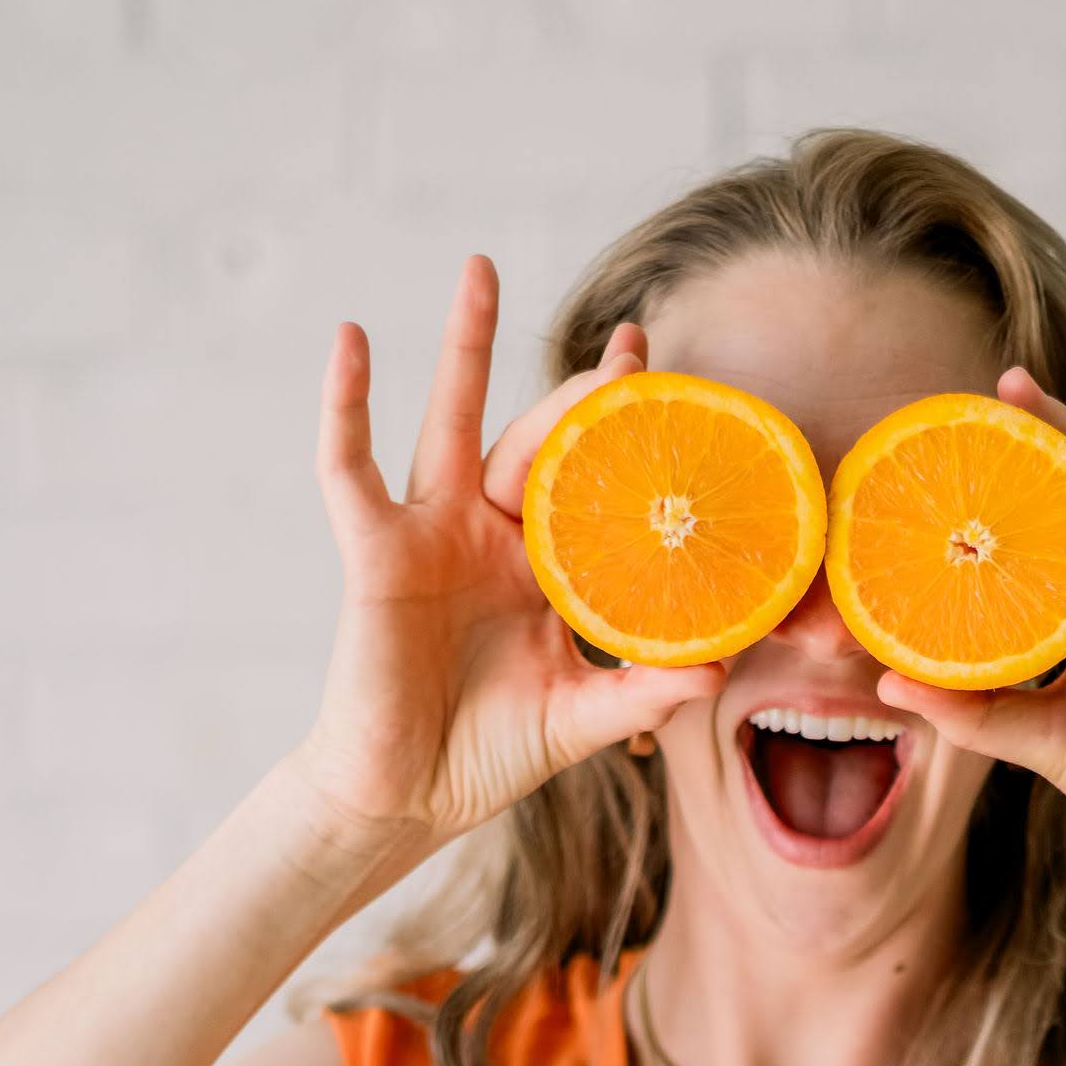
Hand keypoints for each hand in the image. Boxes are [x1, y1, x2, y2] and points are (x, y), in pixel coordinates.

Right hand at [289, 258, 727, 853]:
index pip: (595, 482)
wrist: (404, 797)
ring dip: (466, 345)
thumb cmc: (486, 753)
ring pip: (450, 421)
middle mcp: (490, 536)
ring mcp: (429, 534)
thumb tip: (720, 668)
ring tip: (483, 268)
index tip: (678, 383)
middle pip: (539, 438)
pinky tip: (352, 338)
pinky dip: (345, 403)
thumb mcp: (580, 720)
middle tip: (633, 339)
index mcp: (546, 568)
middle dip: (582, 390)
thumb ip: (644, 693)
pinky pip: (349, 466)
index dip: (629, 435)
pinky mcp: (373, 549)